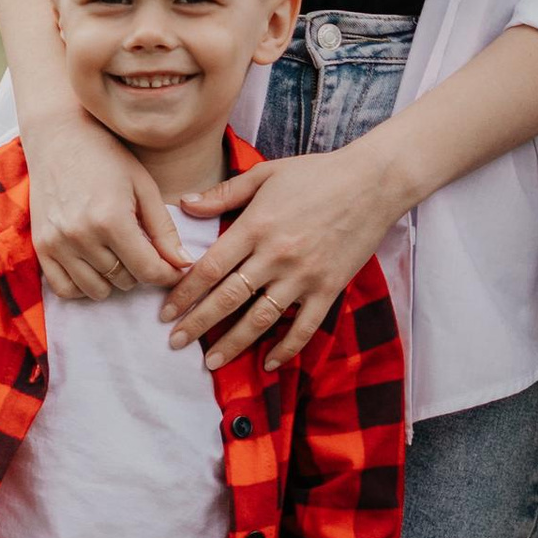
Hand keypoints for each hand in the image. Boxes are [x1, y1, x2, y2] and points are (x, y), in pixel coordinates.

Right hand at [19, 98, 184, 302]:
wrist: (59, 137)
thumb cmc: (107, 157)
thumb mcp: (144, 186)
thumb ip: (164, 229)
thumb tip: (184, 265)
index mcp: (112, 219)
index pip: (148, 270)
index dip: (168, 275)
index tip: (175, 270)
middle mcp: (81, 236)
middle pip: (125, 281)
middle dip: (140, 270)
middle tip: (141, 248)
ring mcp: (57, 243)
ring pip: (97, 291)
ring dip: (113, 279)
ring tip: (118, 254)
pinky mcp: (40, 246)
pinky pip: (64, 289)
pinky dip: (83, 286)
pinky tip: (94, 266)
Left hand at [165, 137, 403, 370]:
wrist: (372, 182)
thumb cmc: (316, 174)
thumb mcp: (265, 174)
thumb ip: (224, 193)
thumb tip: (185, 205)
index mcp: (255, 226)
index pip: (209, 268)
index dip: (183, 294)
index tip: (165, 312)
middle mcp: (275, 255)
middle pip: (227, 298)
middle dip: (197, 324)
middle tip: (175, 343)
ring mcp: (303, 275)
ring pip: (261, 318)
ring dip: (234, 343)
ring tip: (212, 361)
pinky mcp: (329, 287)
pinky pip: (304, 326)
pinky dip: (287, 348)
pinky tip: (270, 363)